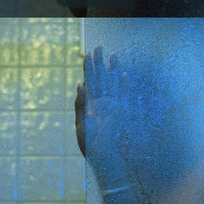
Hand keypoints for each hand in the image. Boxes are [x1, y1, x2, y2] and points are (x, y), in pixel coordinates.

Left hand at [75, 46, 127, 163]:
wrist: (100, 156)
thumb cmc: (89, 143)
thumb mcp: (80, 122)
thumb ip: (80, 103)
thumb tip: (80, 84)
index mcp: (91, 105)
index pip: (90, 82)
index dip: (89, 69)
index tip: (87, 55)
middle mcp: (102, 104)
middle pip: (101, 79)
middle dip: (100, 63)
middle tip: (99, 47)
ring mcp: (112, 107)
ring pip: (112, 84)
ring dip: (112, 69)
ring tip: (113, 55)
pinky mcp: (120, 113)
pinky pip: (123, 97)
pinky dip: (124, 86)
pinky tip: (123, 75)